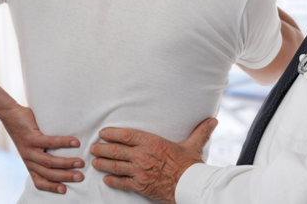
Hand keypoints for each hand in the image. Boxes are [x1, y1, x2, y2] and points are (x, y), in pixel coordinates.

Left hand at [0, 105, 84, 193]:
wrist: (9, 115)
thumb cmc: (25, 130)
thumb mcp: (31, 147)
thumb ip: (43, 154)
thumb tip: (65, 156)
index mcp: (30, 164)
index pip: (39, 181)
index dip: (51, 187)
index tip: (64, 190)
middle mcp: (29, 160)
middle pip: (48, 174)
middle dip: (65, 177)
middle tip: (80, 177)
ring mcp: (29, 150)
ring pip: (49, 161)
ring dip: (66, 163)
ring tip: (80, 162)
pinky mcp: (31, 138)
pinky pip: (50, 142)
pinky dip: (64, 143)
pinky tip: (75, 142)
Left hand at [90, 118, 217, 203]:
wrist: (190, 185)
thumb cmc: (191, 165)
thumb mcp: (194, 145)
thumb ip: (201, 131)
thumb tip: (213, 120)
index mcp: (153, 142)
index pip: (127, 135)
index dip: (112, 133)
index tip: (103, 132)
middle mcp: (143, 156)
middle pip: (116, 150)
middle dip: (102, 148)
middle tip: (93, 147)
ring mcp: (139, 171)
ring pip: (115, 166)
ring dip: (102, 163)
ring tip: (95, 162)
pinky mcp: (140, 185)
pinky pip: (121, 182)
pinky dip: (112, 180)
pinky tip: (106, 179)